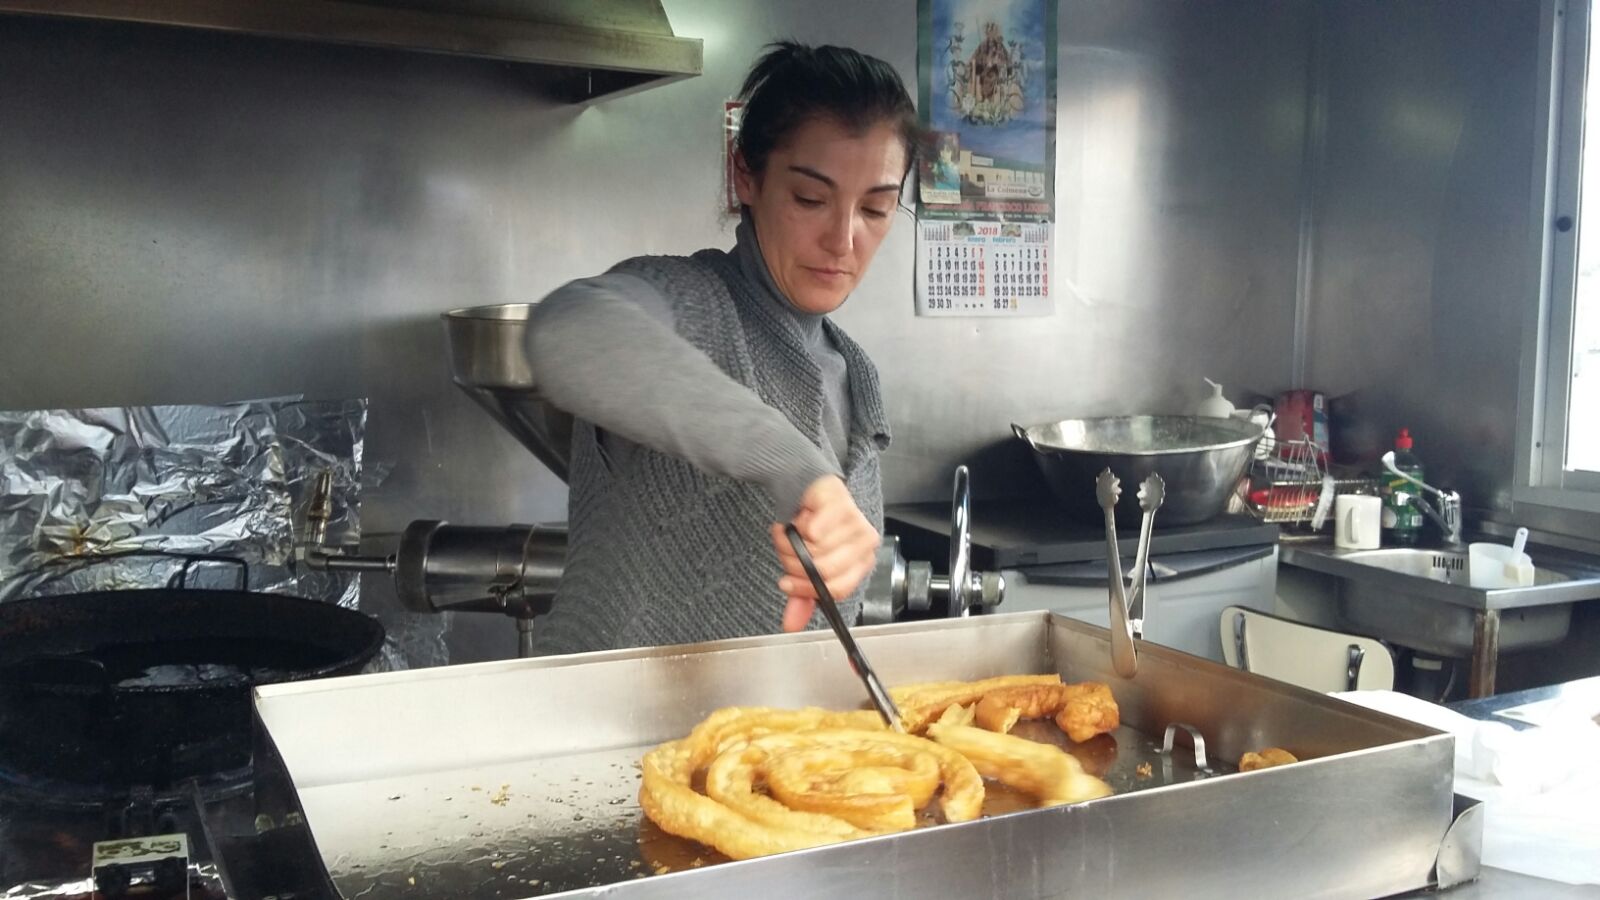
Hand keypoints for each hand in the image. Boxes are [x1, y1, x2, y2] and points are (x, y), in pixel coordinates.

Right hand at [771, 475, 881, 631]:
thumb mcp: (806, 566)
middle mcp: (864, 544)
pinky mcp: (842, 504)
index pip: (837, 589)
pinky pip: (815, 528)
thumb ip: (802, 595)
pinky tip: (800, 517)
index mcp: (860, 563)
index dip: (807, 589)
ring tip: (792, 532)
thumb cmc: (813, 528)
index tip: (786, 583)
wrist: (809, 490)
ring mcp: (856, 522)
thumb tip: (790, 625)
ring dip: (792, 542)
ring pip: (816, 550)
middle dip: (795, 564)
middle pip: (824, 571)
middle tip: (786, 552)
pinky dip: (798, 525)